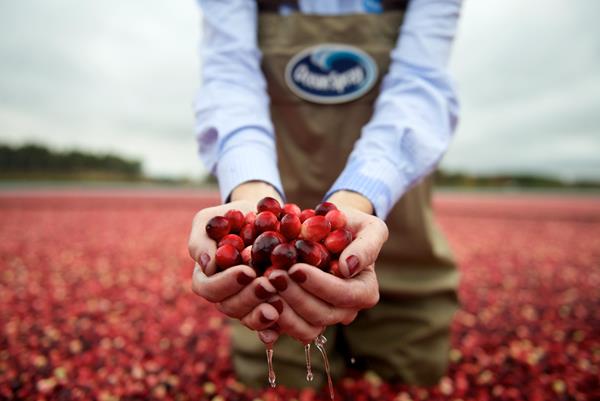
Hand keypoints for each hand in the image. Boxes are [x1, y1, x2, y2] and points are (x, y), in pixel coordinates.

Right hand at [188, 182, 283, 334]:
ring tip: (279, 304)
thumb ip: (202, 240)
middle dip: (249, 298)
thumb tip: (207, 264)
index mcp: (208, 277)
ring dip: (262, 313)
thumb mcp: (211, 220)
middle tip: (268, 286)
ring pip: (249, 318)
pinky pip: (268, 325)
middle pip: (230, 307)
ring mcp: (247, 303)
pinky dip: (273, 328)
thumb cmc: (231, 217)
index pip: (209, 288)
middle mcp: (226, 295)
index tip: (246, 271)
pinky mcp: (267, 306)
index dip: (226, 283)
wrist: (263, 218)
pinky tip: (282, 322)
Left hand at [260, 192, 388, 343]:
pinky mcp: (301, 318)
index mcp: (364, 291)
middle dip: (295, 296)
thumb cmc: (351, 225)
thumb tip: (348, 267)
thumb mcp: (368, 227)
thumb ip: (366, 246)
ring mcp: (323, 317)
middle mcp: (346, 310)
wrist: (328, 229)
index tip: (295, 268)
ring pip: (304, 327)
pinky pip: (288, 330)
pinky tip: (258, 302)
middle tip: (272, 276)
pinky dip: (272, 319)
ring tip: (264, 285)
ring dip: (282, 309)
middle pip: (321, 314)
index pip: (344, 295)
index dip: (319, 285)